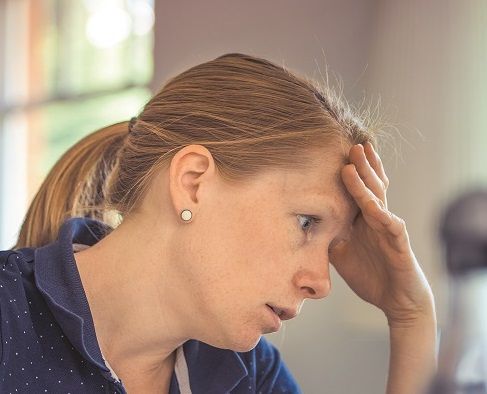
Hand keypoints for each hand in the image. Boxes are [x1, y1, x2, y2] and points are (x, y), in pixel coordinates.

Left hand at [329, 142, 434, 326]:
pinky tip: (372, 205)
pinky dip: (381, 215)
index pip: (357, 190)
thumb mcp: (341, 254)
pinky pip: (391, 226)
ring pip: (378, 200)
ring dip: (366, 181)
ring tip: (356, 161)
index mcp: (364, 220)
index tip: (337, 152)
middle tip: (350, 144)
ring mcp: (389, 229)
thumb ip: (328, 237)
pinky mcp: (399, 244)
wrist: (397, 301)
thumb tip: (304, 226)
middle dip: (360, 165)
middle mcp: (377, 219)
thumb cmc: (371, 275)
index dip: (351, 171)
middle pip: (369, 186)